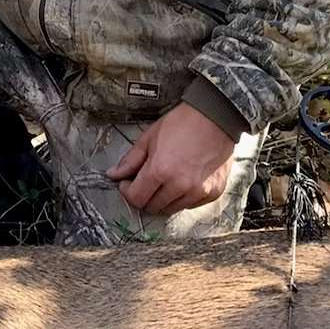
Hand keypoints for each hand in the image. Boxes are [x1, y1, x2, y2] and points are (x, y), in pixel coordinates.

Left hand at [105, 103, 234, 215]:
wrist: (215, 119)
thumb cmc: (182, 124)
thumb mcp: (148, 138)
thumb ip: (130, 160)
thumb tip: (114, 174)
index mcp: (160, 171)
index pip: (136, 198)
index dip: (127, 191)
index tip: (127, 183)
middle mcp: (180, 186)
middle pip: (152, 207)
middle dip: (143, 196)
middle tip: (143, 181)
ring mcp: (198, 192)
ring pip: (171, 209)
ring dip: (162, 199)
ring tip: (163, 179)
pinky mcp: (212, 194)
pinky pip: (190, 205)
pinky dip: (181, 198)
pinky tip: (180, 181)